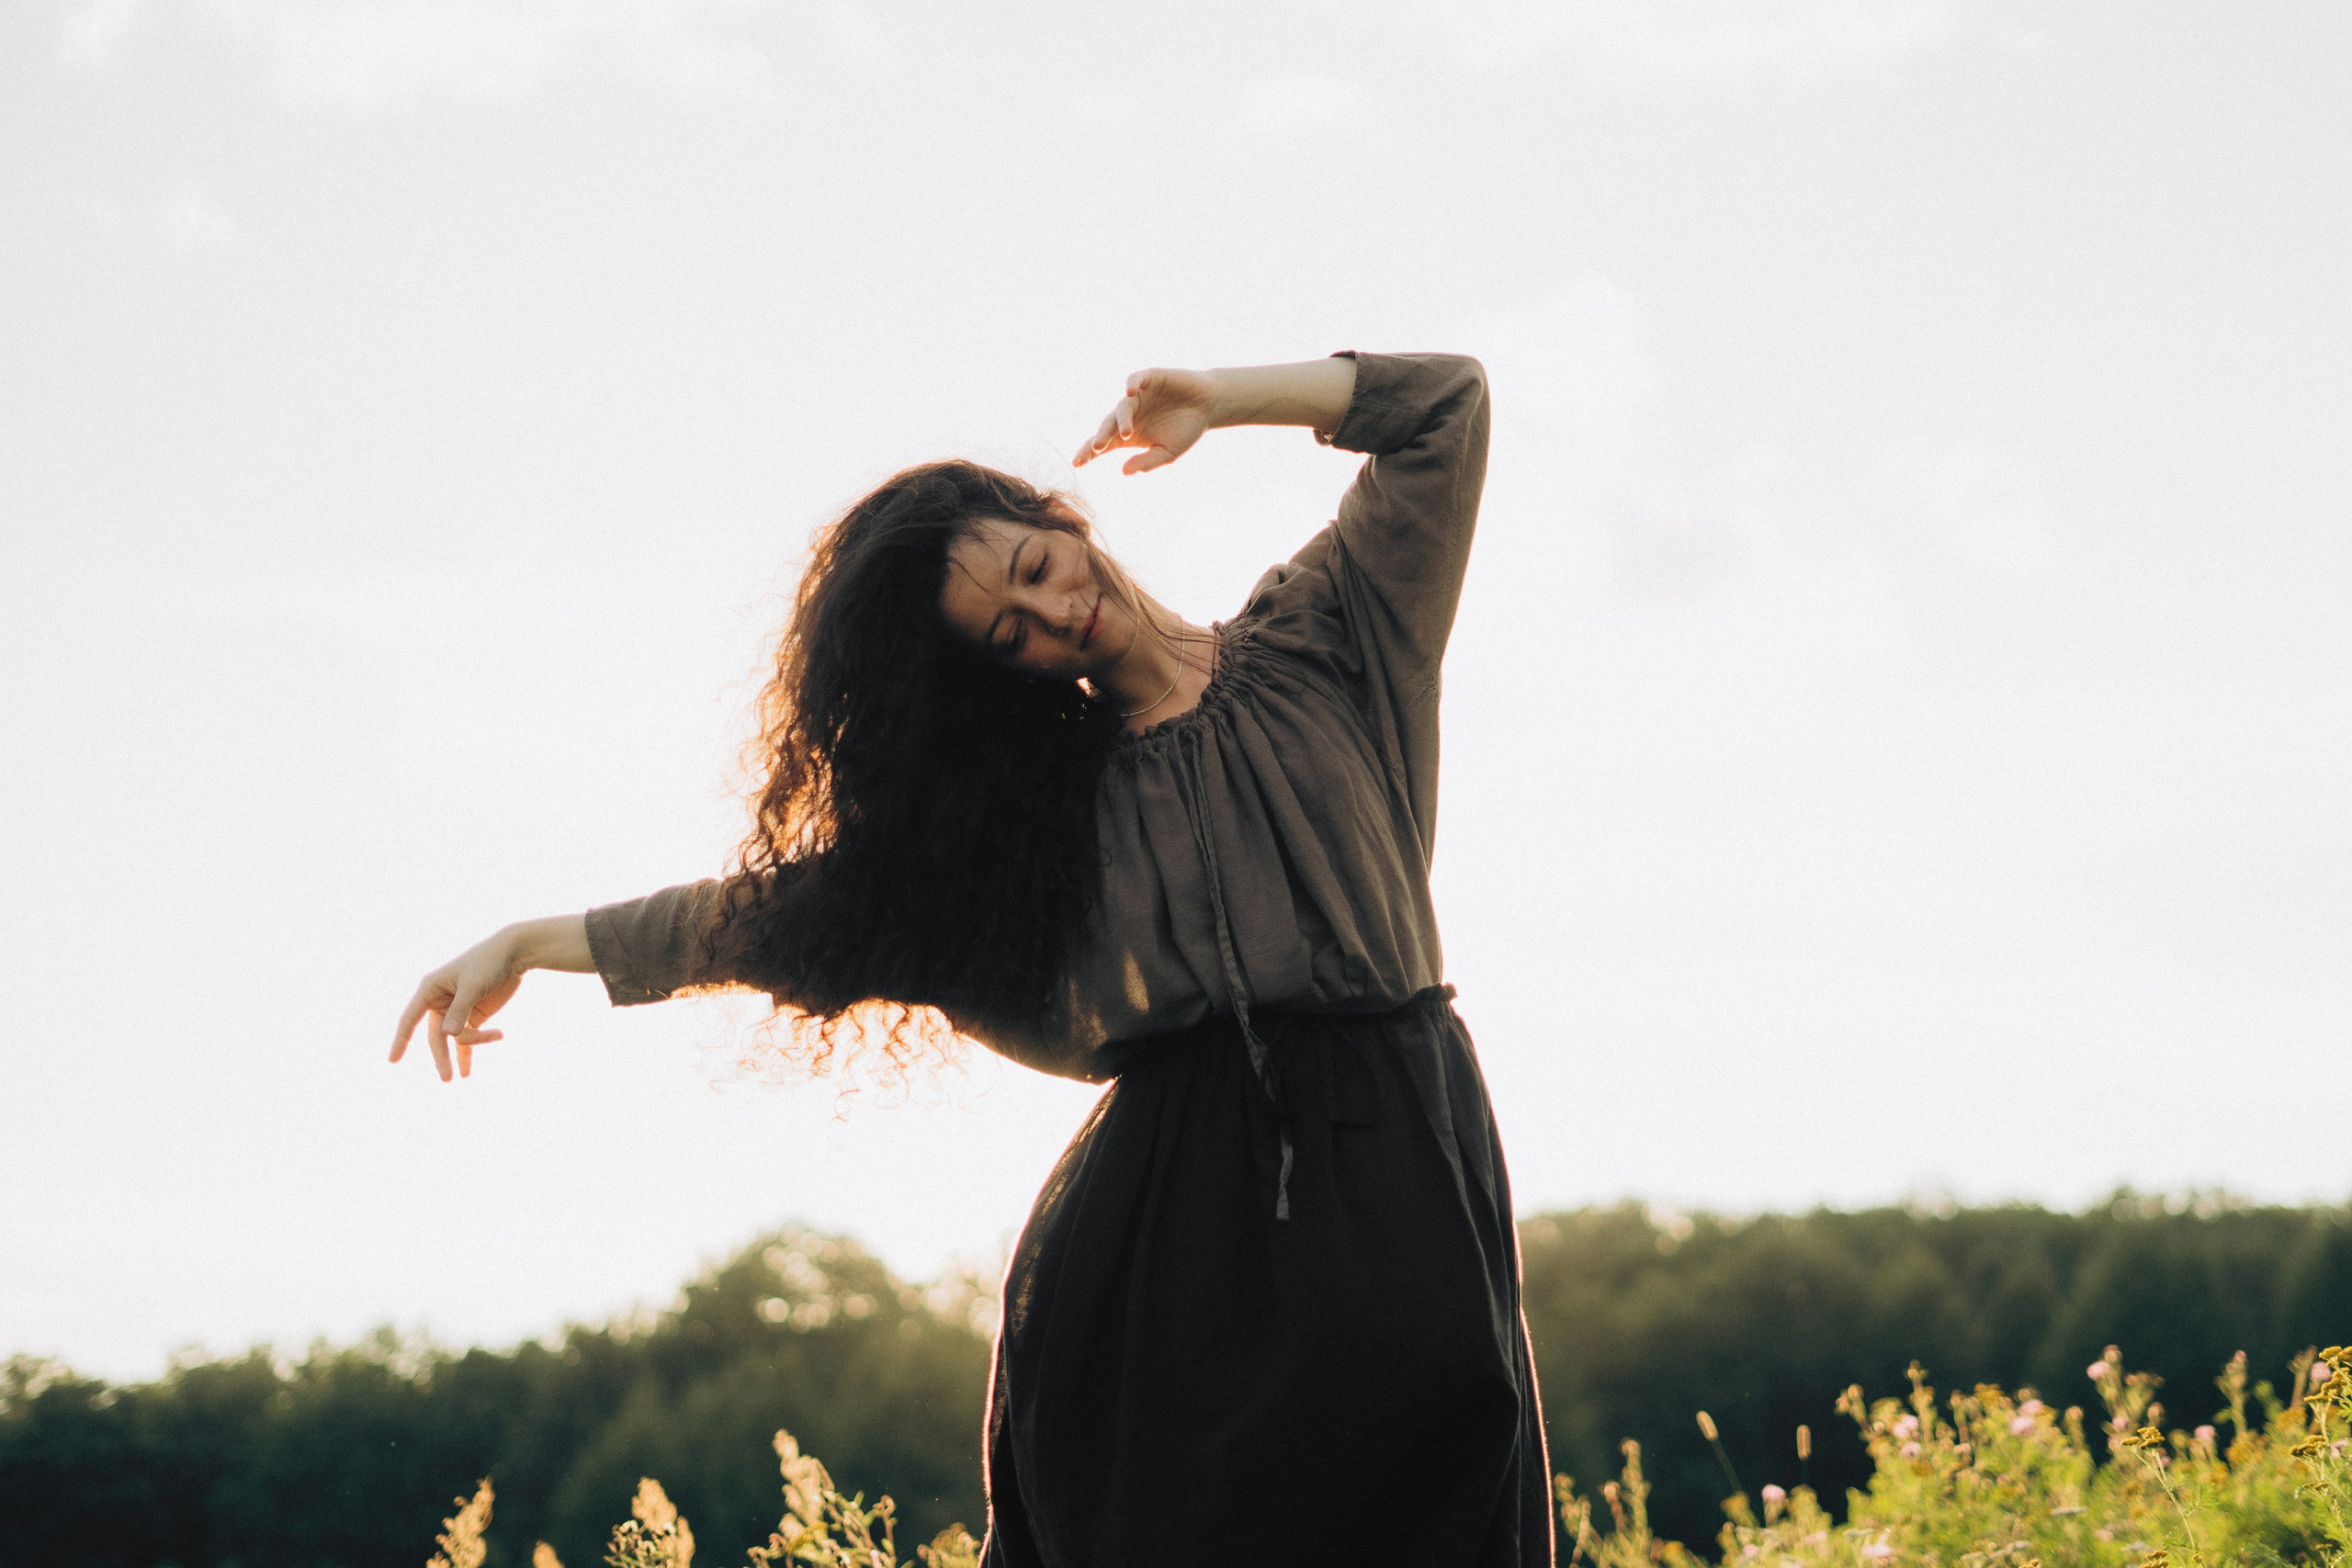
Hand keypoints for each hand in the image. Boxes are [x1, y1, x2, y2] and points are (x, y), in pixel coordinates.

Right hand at [391, 927, 524, 1082]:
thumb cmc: (489, 962)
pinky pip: (468, 1036)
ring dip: (465, 1052)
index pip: (410, 1018)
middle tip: (446, 1079)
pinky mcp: (473, 1014)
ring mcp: (456, 1009)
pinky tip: (469, 1067)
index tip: (393, 1060)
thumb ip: (460, 1010)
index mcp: (430, 989)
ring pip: (454, 1038)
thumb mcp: (473, 986)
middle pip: (436, 1036)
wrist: (514, 953)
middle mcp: (439, 1000)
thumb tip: (448, 1035)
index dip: (401, 1039)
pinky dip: (471, 1050)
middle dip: (441, 1057)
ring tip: (475, 1063)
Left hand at [1073, 367, 1220, 474]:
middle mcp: (1128, 415)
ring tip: (1126, 434)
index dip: (1088, 452)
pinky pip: (1135, 379)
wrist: (1209, 406)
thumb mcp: (1168, 452)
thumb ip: (1147, 462)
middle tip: (1097, 448)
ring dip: (1122, 420)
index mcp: (1128, 435)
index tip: (1077, 463)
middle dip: (1100, 437)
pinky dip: (1132, 384)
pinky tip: (1131, 392)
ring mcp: (1138, 396)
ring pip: (1122, 407)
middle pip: (1107, 426)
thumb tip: (1124, 471)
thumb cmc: (1187, 430)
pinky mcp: (1149, 378)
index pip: (1103, 444)